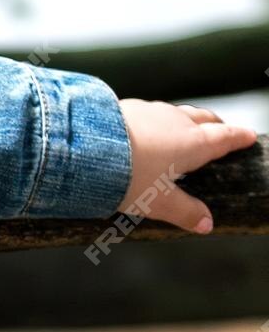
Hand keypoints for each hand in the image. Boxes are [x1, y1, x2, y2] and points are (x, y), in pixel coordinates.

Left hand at [113, 98, 257, 232]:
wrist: (82, 147)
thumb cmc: (125, 175)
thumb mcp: (158, 202)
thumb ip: (184, 211)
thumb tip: (206, 224)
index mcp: (193, 143)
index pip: (224, 137)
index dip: (238, 137)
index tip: (249, 136)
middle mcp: (174, 121)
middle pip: (203, 118)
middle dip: (215, 124)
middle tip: (223, 129)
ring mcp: (148, 111)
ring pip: (175, 113)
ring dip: (184, 120)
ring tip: (185, 129)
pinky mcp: (122, 107)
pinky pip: (148, 112)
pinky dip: (156, 120)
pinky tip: (146, 128)